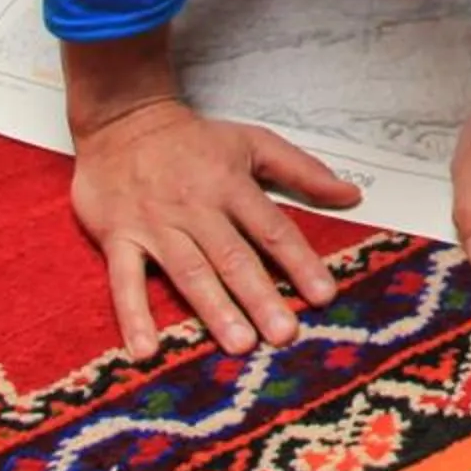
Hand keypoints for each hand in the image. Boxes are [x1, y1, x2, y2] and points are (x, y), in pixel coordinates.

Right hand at [71, 97, 361, 360]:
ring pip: (189, 272)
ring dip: (214, 309)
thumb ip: (303, 171)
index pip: (273, 229)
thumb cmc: (195, 139)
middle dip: (260, 297)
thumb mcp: (254, 142)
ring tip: (239, 344)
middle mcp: (196, 208)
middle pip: (234, 257)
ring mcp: (156, 225)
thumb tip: (351, 194)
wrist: (124, 119)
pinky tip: (146, 350)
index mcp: (232, 185)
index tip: (323, 295)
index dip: (300, 262)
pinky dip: (134, 315)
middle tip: (284, 334)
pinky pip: (125, 280)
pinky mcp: (119, 237)